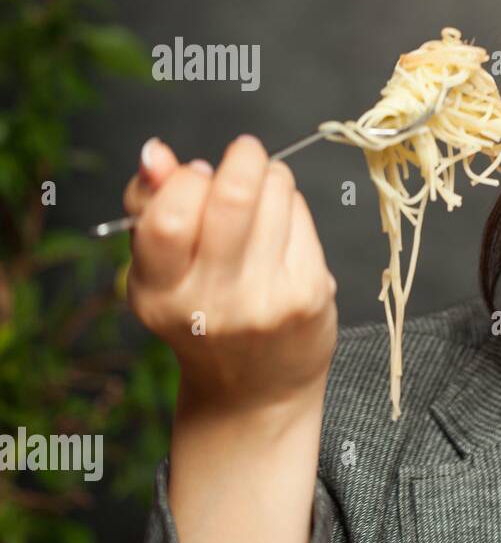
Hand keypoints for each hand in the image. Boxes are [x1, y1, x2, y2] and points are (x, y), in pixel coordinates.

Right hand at [122, 135, 337, 418]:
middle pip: (233, 198)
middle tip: (245, 152)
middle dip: (243, 158)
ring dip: (271, 179)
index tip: (198, 173)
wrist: (256, 389)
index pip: (168, 216)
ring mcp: (265, 300)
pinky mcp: (308, 294)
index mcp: (157, 293)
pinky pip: (303, 218)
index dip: (187, 178)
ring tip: (263, 198)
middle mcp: (210, 302)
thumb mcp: (162, 271)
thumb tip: (157, 153)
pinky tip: (283, 230)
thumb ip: (151, 206)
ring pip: (276, 196)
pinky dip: (293, 208)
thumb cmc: (204, 314)